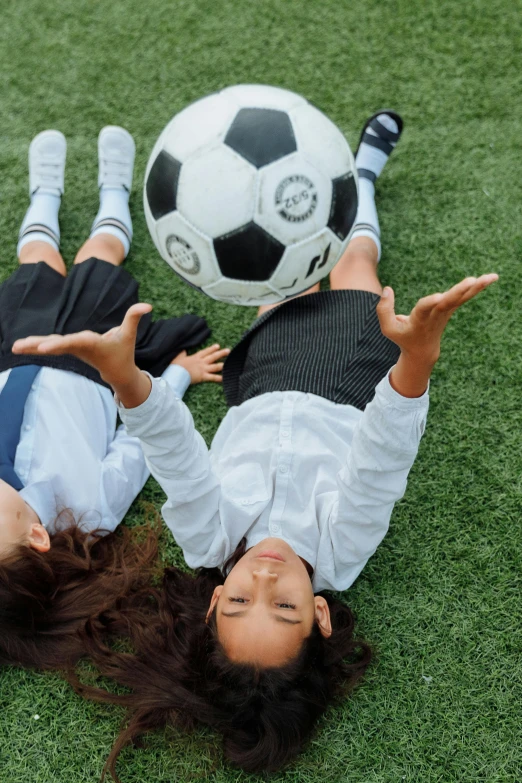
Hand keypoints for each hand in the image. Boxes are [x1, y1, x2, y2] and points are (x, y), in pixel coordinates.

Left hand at [12, 303, 152, 407]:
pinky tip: (20, 346)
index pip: (74, 342)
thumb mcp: (129, 334)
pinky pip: (49, 346)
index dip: (59, 343)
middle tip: (21, 347)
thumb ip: (134, 317)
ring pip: (49, 346)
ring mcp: (71, 350)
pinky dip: (35, 345)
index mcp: (92, 344)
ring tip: (14, 347)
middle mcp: (79, 347)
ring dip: (31, 346)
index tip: (44, 348)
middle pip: (56, 345)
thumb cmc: (122, 351)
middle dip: (39, 346)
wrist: (116, 373)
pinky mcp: (67, 349)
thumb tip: (148, 305)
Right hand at [172, 344, 229, 383]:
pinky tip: (225, 378)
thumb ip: (182, 353)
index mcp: (196, 357)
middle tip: (228, 351)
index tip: (218, 346)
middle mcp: (201, 362)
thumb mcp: (178, 357)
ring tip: (230, 363)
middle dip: (221, 353)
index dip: (212, 349)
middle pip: (213, 357)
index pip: (205, 351)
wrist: (176, 373)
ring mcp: (203, 369)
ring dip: (223, 364)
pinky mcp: (203, 376)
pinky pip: (213, 377)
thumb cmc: (176, 366)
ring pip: (215, 366)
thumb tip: (182, 349)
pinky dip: (219, 378)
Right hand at [377, 274, 497, 396]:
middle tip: (472, 281)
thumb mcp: (388, 329)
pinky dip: (478, 287)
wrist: (423, 351)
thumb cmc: (404, 337)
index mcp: (419, 320)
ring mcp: (446, 312)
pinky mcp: (451, 307)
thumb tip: (388, 289)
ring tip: (492, 277)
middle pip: (448, 302)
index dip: (430, 303)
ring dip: (477, 287)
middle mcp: (435, 315)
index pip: (424, 309)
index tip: (438, 297)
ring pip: (462, 298)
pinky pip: (466, 296)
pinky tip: (491, 277)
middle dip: (459, 291)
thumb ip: (384, 310)